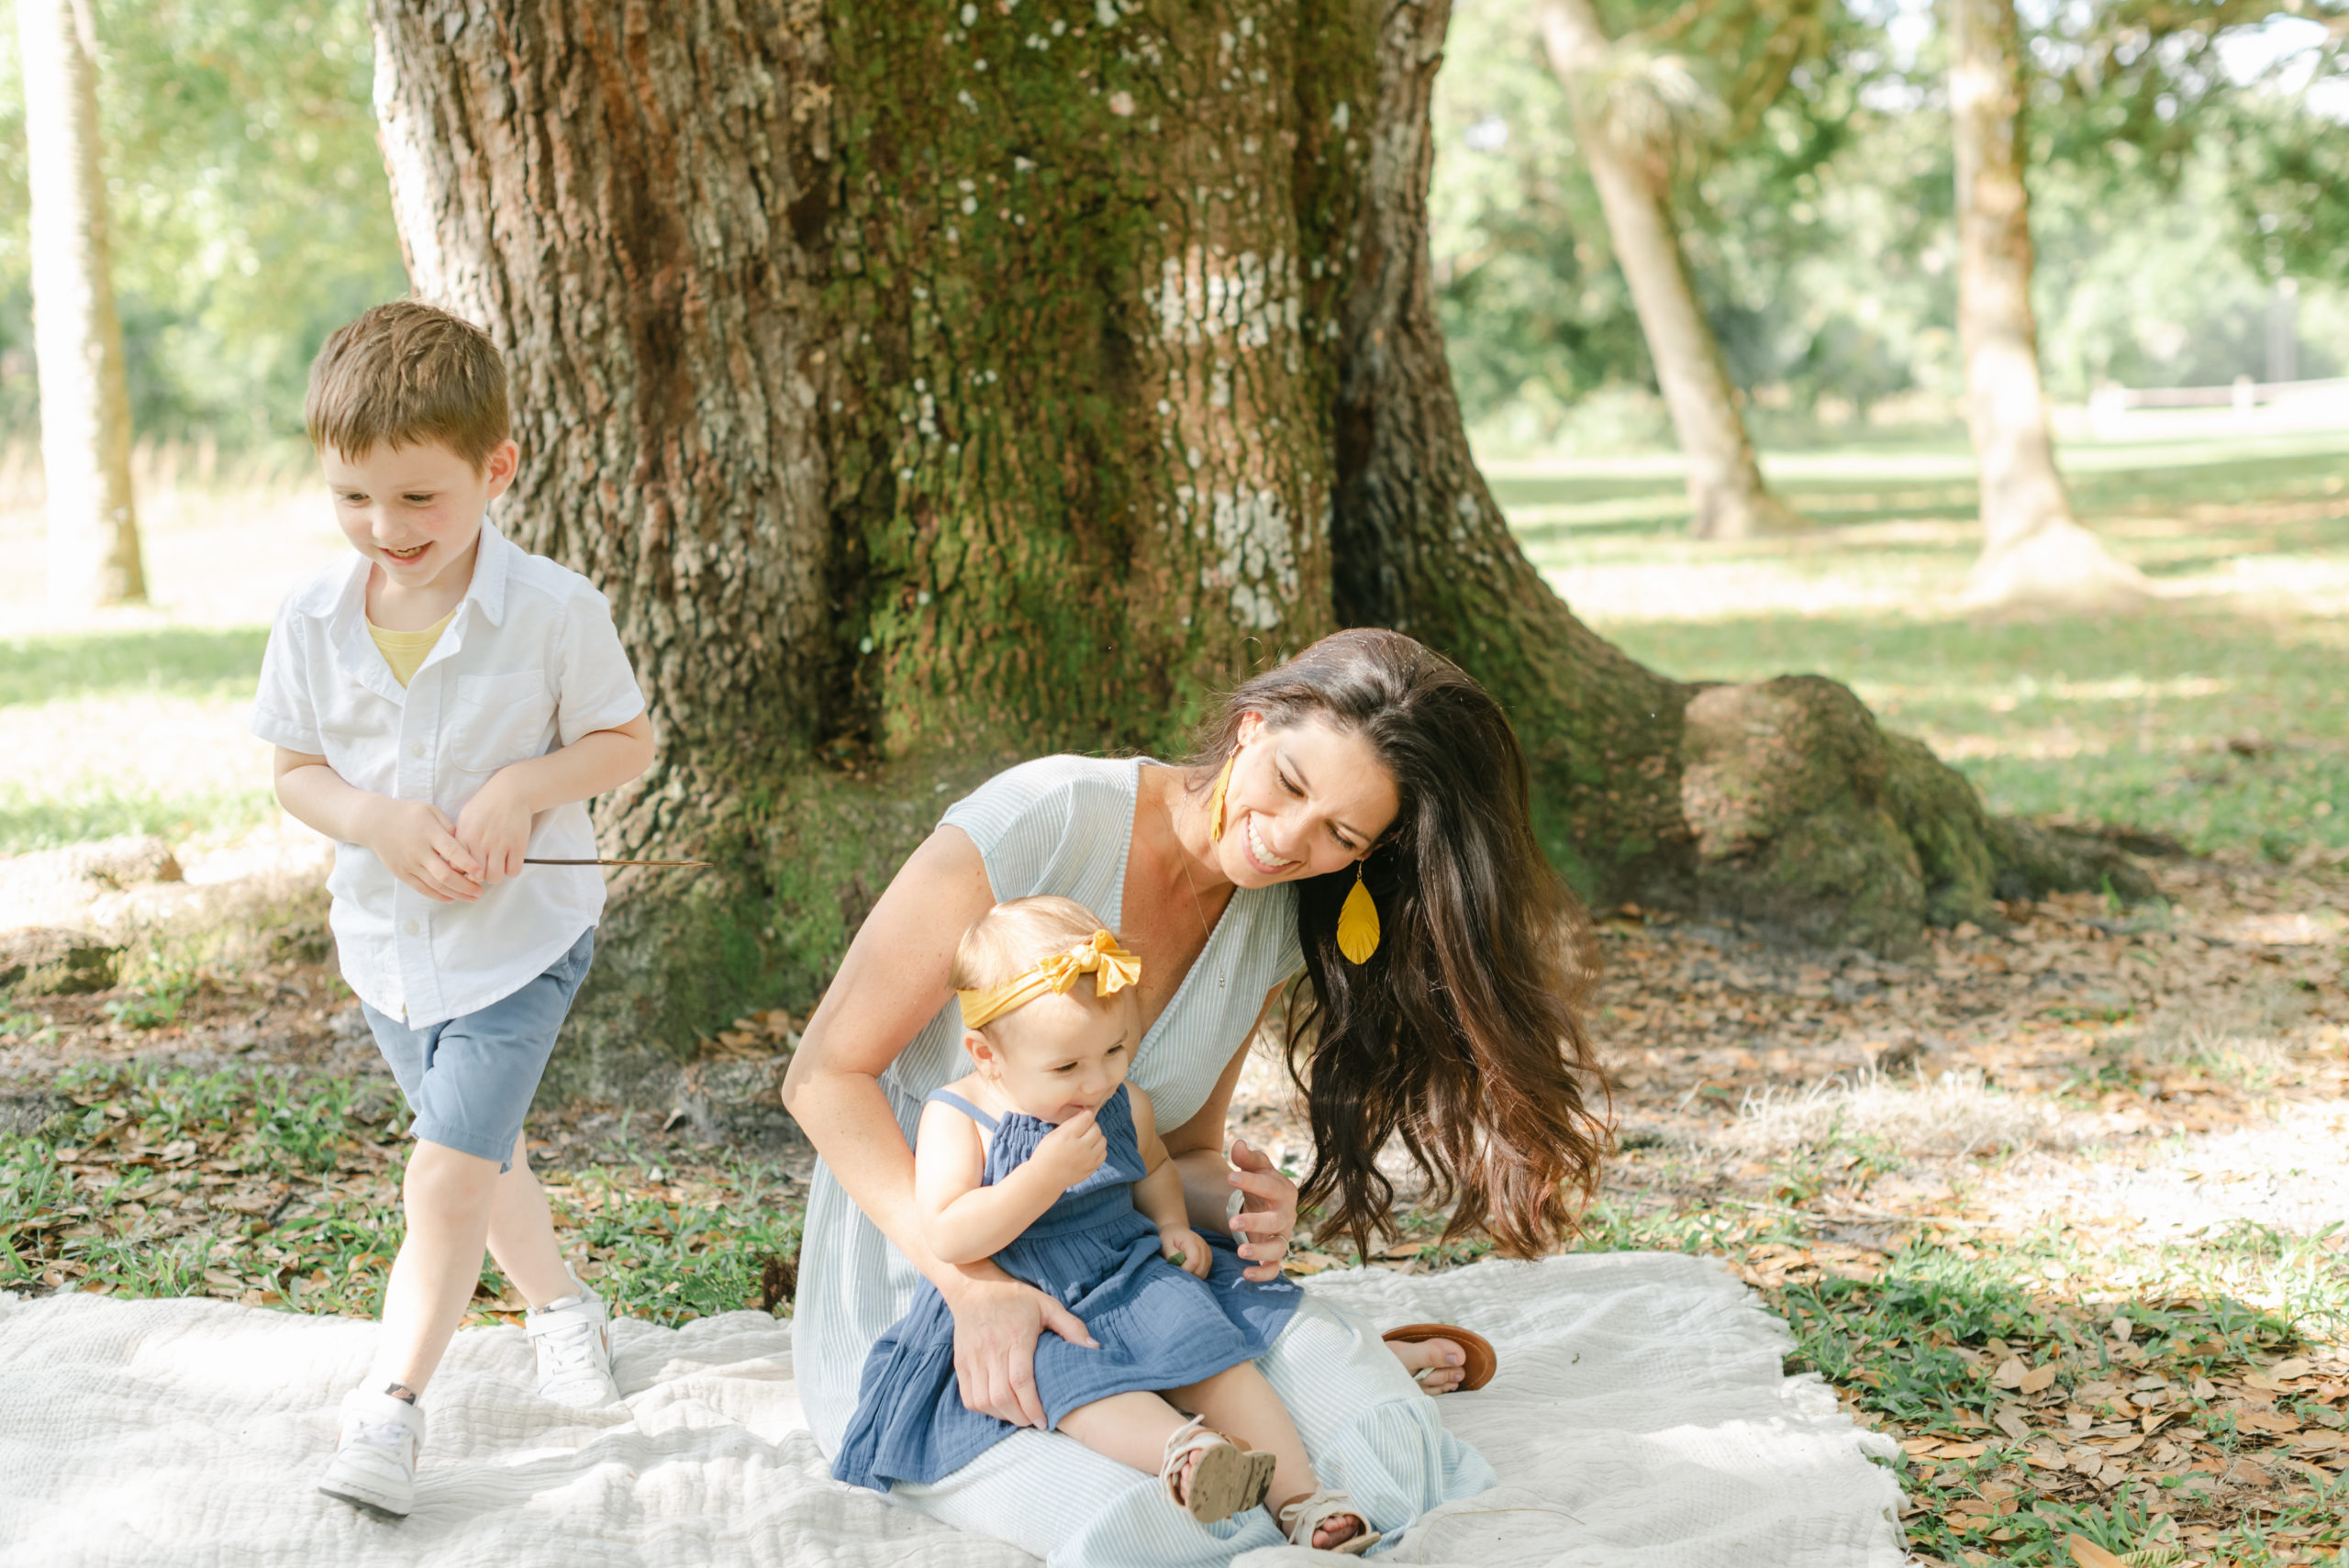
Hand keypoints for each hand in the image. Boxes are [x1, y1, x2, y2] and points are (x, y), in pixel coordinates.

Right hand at [364, 798, 481, 901]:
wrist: (376, 822)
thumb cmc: (409, 814)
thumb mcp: (431, 811)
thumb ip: (449, 827)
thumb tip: (467, 845)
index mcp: (429, 833)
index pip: (452, 851)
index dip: (468, 864)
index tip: (481, 873)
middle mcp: (419, 851)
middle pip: (444, 874)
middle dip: (465, 885)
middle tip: (481, 891)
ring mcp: (409, 864)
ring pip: (435, 885)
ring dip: (456, 894)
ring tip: (472, 897)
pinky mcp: (402, 873)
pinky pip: (422, 888)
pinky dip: (438, 895)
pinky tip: (452, 899)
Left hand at [453, 770, 533, 886]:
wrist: (512, 791)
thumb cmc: (486, 805)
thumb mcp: (465, 818)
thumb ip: (460, 839)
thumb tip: (457, 862)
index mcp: (465, 835)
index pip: (456, 868)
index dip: (461, 872)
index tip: (467, 869)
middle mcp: (481, 842)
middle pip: (475, 877)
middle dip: (479, 877)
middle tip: (483, 868)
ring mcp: (500, 844)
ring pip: (495, 878)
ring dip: (496, 874)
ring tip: (497, 865)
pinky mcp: (518, 845)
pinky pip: (513, 871)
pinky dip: (511, 869)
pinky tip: (510, 860)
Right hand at [947, 1271, 1096, 1427]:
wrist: (975, 1287)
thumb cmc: (1015, 1298)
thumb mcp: (1048, 1305)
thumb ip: (1072, 1327)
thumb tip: (1094, 1348)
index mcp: (1015, 1337)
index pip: (1021, 1381)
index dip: (1033, 1406)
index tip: (1044, 1421)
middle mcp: (991, 1350)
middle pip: (1001, 1396)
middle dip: (1020, 1417)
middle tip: (1033, 1421)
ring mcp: (972, 1358)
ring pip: (983, 1400)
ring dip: (1002, 1415)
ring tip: (1018, 1415)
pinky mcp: (961, 1363)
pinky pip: (968, 1397)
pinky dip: (984, 1409)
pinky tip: (999, 1407)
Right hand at [1030, 1107, 1106, 1188]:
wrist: (1046, 1178)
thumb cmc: (1047, 1154)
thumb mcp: (1053, 1135)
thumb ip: (1070, 1123)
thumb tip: (1085, 1112)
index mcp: (1067, 1137)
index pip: (1087, 1118)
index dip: (1086, 1114)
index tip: (1083, 1116)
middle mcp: (1080, 1147)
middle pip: (1096, 1128)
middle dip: (1091, 1126)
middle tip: (1083, 1129)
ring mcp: (1088, 1159)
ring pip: (1103, 1140)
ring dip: (1096, 1137)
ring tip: (1086, 1140)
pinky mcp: (1092, 1168)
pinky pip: (1104, 1153)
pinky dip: (1098, 1149)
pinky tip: (1088, 1150)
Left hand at [1159, 1224, 1210, 1279]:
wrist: (1176, 1231)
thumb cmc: (1169, 1237)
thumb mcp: (1165, 1243)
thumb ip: (1171, 1254)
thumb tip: (1179, 1265)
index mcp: (1193, 1241)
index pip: (1194, 1262)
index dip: (1184, 1270)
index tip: (1175, 1268)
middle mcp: (1204, 1247)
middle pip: (1200, 1270)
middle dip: (1187, 1274)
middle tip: (1177, 1269)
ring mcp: (1208, 1253)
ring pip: (1203, 1274)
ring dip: (1192, 1275)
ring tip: (1182, 1268)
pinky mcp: (1209, 1259)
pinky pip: (1204, 1273)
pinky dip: (1196, 1274)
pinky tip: (1188, 1268)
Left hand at [1226, 1137, 1296, 1281]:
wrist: (1267, 1203)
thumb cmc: (1261, 1183)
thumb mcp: (1255, 1167)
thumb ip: (1247, 1157)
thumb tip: (1238, 1144)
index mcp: (1284, 1190)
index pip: (1270, 1186)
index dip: (1252, 1181)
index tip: (1230, 1176)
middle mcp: (1287, 1215)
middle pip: (1277, 1221)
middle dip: (1256, 1223)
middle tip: (1233, 1222)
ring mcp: (1282, 1236)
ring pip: (1279, 1249)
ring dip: (1261, 1252)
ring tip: (1239, 1252)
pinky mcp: (1275, 1254)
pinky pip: (1274, 1269)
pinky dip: (1263, 1275)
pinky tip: (1245, 1275)